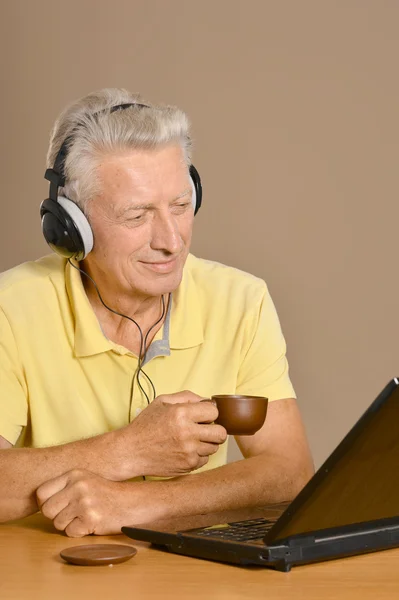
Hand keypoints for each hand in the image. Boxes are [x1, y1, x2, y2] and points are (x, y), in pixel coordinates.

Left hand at [36, 469, 154, 536]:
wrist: (131, 502)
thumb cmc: (105, 494)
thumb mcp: (85, 480)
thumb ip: (64, 486)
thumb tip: (39, 500)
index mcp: (74, 474)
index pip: (41, 492)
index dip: (45, 503)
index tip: (54, 506)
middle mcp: (78, 486)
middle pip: (47, 510)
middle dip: (55, 516)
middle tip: (70, 514)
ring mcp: (84, 503)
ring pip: (57, 523)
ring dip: (68, 524)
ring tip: (83, 516)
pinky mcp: (90, 519)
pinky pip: (70, 532)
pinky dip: (78, 531)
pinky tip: (90, 523)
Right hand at [110, 391, 226, 479]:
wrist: (131, 451)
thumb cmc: (146, 425)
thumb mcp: (161, 402)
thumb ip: (186, 397)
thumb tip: (206, 400)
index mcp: (181, 413)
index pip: (214, 411)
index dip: (208, 412)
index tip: (202, 415)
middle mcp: (187, 433)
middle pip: (221, 432)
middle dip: (214, 429)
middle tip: (204, 429)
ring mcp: (189, 451)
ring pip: (214, 447)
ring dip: (206, 442)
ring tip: (191, 439)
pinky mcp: (188, 466)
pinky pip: (205, 459)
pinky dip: (198, 455)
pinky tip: (184, 450)